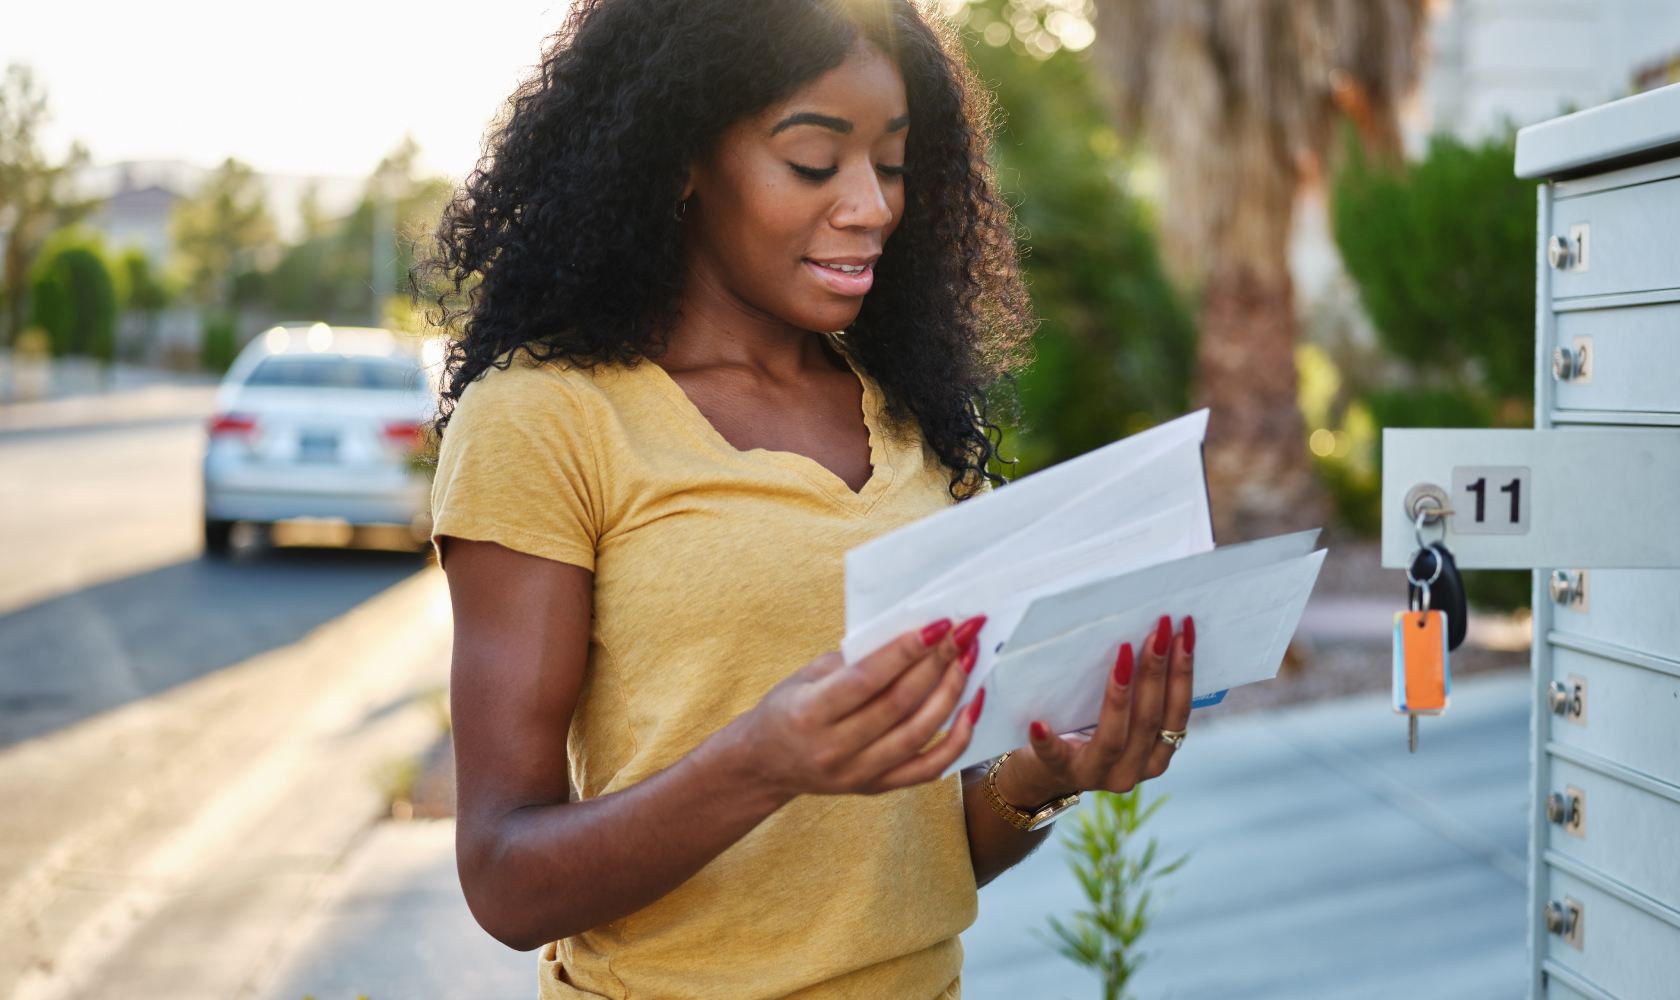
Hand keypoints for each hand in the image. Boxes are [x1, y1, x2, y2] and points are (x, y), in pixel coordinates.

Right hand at [734, 614, 988, 797]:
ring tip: (968, 661)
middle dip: (938, 664)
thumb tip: (912, 636)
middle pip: (900, 704)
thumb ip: (854, 659)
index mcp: (810, 713)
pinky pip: (928, 768)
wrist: (766, 764)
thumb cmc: (787, 708)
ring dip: (951, 693)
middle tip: (964, 634)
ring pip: (919, 734)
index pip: (867, 679)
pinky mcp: (876, 788)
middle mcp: (834, 748)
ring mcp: (858, 773)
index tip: (940, 625)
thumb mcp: (806, 675)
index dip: (907, 651)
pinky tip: (970, 708)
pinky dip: (957, 739)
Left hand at [995, 614, 1194, 805]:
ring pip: (1114, 737)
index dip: (1183, 673)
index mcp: (1155, 756)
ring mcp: (1095, 774)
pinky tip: (1040, 723)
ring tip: (1123, 652)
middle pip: (1149, 720)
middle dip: (1156, 670)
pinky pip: (1055, 756)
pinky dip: (1048, 740)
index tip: (1182, 632)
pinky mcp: (1058, 771)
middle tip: (1158, 629)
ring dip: (1120, 693)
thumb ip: (1136, 694)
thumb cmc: (1085, 732)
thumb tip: (1148, 634)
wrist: (1042, 774)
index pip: (1177, 713)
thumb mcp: (1120, 720)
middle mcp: (1131, 771)